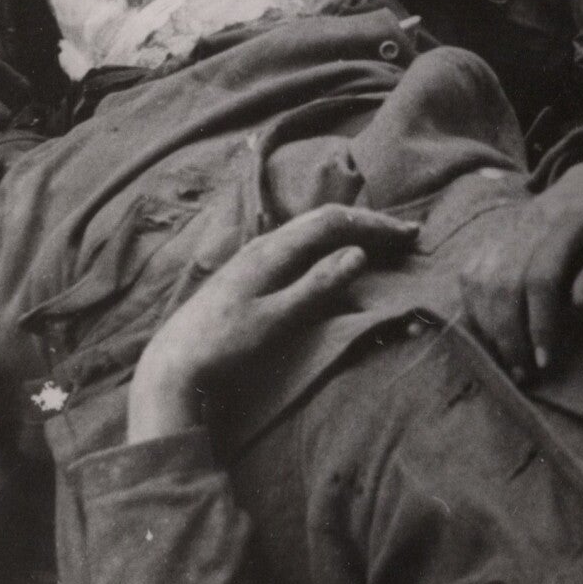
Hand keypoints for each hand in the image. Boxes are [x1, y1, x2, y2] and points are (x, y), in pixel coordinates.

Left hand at [126, 206, 416, 442]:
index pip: (333, 221)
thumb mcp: (276, 321)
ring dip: (347, 231)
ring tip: (377, 241)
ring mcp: (253, 256)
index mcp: (273, 250)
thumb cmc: (225, 347)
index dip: (373, 224)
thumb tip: (358, 253)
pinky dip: (327, 243)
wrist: (174, 364)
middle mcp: (263, 244)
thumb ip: (316, 286)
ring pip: (309, 230)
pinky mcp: (248, 271)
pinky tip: (332, 256)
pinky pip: (298, 243)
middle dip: (366, 223)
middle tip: (404, 235)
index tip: (408, 234)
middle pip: (322, 219)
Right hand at [446, 158, 582, 383]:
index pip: (542, 277)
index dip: (541, 322)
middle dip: (510, 336)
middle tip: (524, 374)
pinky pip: (470, 278)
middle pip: (503, 285)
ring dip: (489, 329)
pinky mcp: (490, 240)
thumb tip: (582, 305)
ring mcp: (503, 232)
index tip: (546, 360)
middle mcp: (525, 226)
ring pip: (480, 284)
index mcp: (564, 223)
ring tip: (508, 362)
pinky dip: (474, 311)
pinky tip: (489, 336)